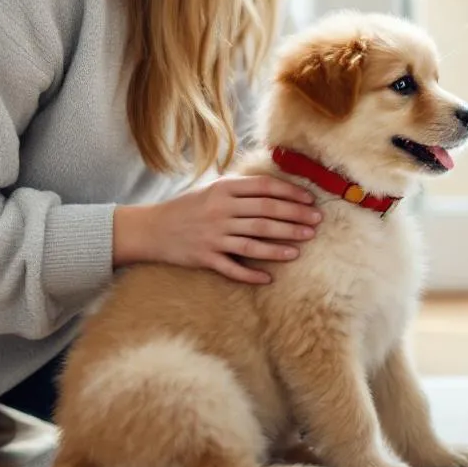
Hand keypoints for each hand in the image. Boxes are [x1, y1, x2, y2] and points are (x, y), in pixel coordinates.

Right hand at [113, 174, 322, 283]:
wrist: (151, 229)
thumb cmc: (188, 207)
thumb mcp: (212, 189)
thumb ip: (240, 188)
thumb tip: (277, 188)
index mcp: (223, 190)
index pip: (265, 189)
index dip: (290, 193)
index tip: (310, 199)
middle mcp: (220, 211)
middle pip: (265, 214)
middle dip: (294, 218)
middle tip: (316, 223)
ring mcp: (213, 236)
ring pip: (254, 242)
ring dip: (280, 246)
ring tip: (301, 248)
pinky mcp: (205, 258)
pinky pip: (233, 268)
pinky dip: (251, 274)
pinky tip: (269, 278)